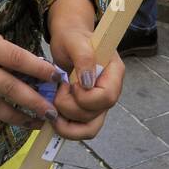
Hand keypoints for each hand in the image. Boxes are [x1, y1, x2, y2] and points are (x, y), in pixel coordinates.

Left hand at [47, 0, 124, 139]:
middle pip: (96, 114)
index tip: (70, 82)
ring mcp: (100, 103)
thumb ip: (83, 57)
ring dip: (66, 121)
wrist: (67, 40)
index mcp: (114, 72)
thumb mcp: (74, 40)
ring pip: (89, 128)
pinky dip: (67, 129)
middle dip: (71, 107)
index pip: (107, 96)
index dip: (85, 96)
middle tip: (60, 88)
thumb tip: (88, 84)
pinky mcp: (88, 111)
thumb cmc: (72, 37)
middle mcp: (110, 90)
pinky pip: (82, 130)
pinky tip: (54, 119)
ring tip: (54, 103)